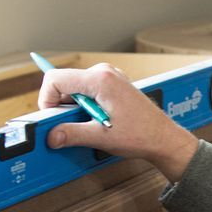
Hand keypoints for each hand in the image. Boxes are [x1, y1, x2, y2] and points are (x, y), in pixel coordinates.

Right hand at [39, 62, 198, 180]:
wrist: (164, 138)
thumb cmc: (142, 134)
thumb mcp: (102, 137)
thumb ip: (72, 134)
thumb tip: (51, 136)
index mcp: (100, 79)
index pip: (55, 78)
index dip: (47, 99)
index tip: (52, 118)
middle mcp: (104, 73)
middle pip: (64, 83)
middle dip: (61, 106)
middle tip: (71, 126)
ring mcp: (109, 77)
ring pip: (74, 88)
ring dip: (73, 108)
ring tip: (90, 124)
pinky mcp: (112, 85)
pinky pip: (86, 91)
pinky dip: (83, 106)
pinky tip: (95, 120)